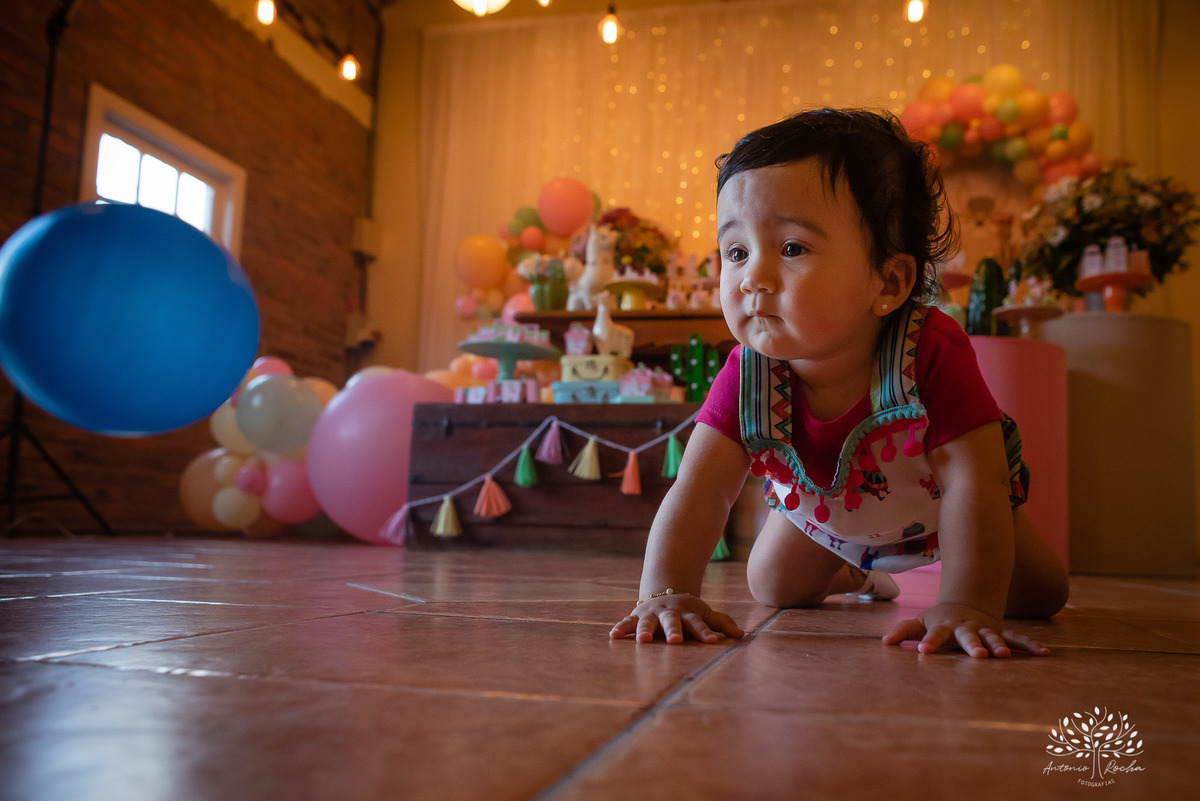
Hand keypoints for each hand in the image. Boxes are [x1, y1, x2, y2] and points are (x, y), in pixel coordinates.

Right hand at [610, 592, 743, 643]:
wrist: (666, 590)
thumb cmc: (689, 610)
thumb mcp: (706, 613)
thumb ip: (722, 623)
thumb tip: (741, 634)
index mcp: (687, 613)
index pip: (698, 623)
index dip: (704, 632)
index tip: (712, 641)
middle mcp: (669, 613)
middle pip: (672, 621)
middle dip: (673, 631)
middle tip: (675, 641)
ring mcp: (652, 614)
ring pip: (648, 622)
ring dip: (645, 631)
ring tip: (643, 641)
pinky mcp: (637, 616)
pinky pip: (627, 622)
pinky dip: (621, 628)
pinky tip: (613, 636)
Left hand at [881, 602, 1048, 657]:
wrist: (967, 602)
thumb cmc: (939, 619)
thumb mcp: (920, 622)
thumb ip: (904, 631)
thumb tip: (884, 642)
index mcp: (944, 627)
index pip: (934, 635)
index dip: (929, 642)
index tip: (923, 652)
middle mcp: (966, 628)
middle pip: (968, 637)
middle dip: (973, 646)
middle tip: (978, 656)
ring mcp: (985, 629)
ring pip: (994, 637)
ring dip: (999, 646)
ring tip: (1005, 657)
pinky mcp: (1001, 632)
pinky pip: (1017, 638)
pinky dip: (1030, 645)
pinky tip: (1044, 654)